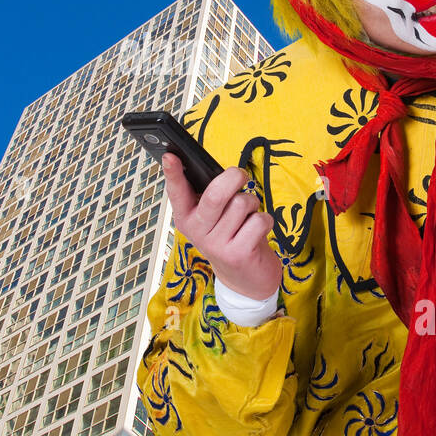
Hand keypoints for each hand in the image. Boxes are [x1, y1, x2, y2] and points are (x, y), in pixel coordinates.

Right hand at [161, 153, 283, 299]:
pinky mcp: (238, 254)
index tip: (170, 156)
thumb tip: (224, 173)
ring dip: (252, 204)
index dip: (173, 173)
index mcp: (186, 218)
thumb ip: (212, 197)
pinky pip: (259, 220)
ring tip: (248, 217)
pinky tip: (258, 232)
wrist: (245, 280)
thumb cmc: (231, 236)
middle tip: (240, 175)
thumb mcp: (215, 218)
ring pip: (241, 204)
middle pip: (214, 195)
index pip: (176, 192)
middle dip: (233, 178)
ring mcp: (216, 245)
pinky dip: (265, 220)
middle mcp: (197, 232)